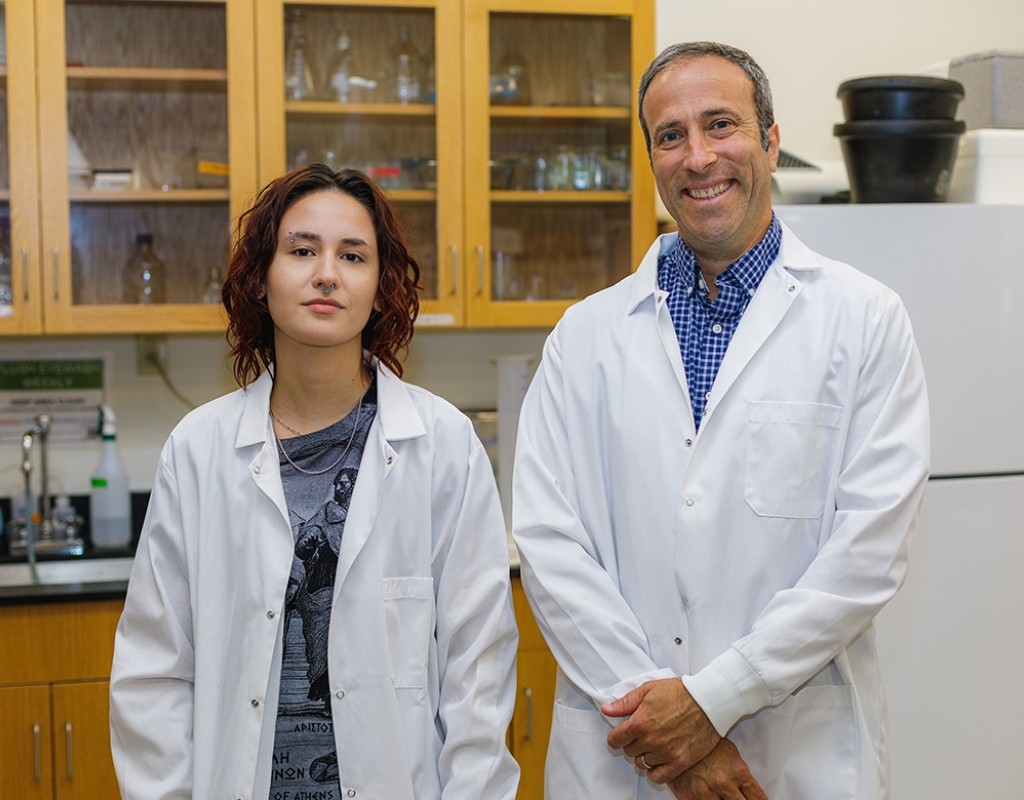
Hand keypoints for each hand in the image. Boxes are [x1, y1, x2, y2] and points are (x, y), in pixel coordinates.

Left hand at [601, 678, 719, 783]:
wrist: (708, 700)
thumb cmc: (680, 692)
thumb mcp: (648, 689)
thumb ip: (625, 703)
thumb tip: (606, 710)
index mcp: (640, 722)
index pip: (615, 740)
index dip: (616, 736)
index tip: (621, 734)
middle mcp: (650, 740)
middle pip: (629, 751)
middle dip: (632, 742)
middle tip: (643, 734)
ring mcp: (665, 753)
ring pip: (643, 763)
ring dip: (645, 755)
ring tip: (654, 743)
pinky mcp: (680, 762)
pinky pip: (658, 776)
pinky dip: (655, 770)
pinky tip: (659, 760)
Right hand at [667, 739, 768, 799]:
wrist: (674, 733)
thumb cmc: (702, 739)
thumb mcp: (729, 752)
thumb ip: (740, 773)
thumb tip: (747, 789)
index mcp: (738, 771)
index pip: (758, 798)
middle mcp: (724, 783)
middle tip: (739, 799)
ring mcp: (706, 792)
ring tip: (722, 797)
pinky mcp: (689, 797)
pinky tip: (708, 797)